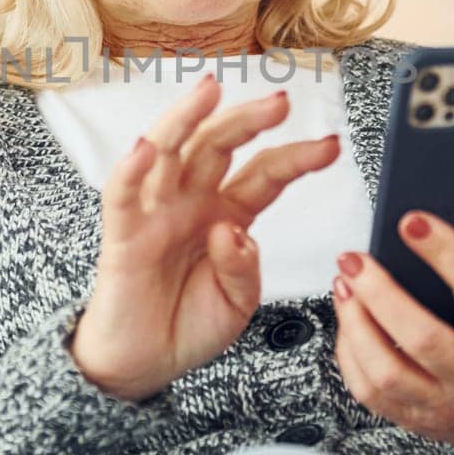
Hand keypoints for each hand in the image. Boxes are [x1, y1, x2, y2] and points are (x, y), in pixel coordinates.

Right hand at [71, 72, 342, 401]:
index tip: (330, 146)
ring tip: (209, 91)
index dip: (296, 157)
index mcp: (227, 213)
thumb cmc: (190, 325)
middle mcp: (192, 202)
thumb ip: (243, 267)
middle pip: (218, 146)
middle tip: (280, 103)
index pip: (264, 173)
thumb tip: (230, 231)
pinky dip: (130, 170)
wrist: (144, 363)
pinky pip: (123, 196)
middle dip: (248, 120)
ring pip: (169, 153)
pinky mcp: (123, 235)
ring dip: (187, 118)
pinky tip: (145, 147)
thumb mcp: (239, 303)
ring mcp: (156, 213)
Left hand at [331, 209, 453, 454]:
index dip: (444, 252)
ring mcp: (445, 404)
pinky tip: (348, 322)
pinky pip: (371, 393)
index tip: (411, 221)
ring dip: (355, 324)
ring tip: (343, 285)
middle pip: (420, 336)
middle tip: (352, 258)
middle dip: (379, 293)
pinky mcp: (417, 420)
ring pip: (387, 372)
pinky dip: (350, 355)